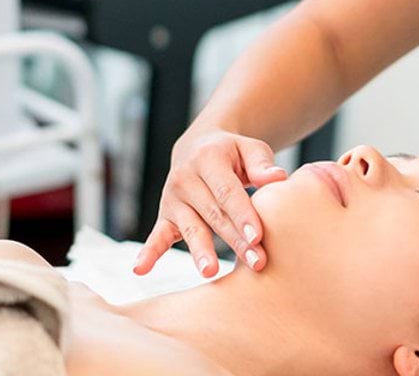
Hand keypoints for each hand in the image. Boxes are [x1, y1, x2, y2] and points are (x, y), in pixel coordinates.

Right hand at [132, 129, 287, 277]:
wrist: (199, 147)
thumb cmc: (233, 154)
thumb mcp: (249, 148)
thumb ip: (261, 163)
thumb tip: (277, 177)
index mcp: (208, 158)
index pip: (227, 191)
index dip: (243, 214)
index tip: (258, 237)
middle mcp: (185, 177)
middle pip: (213, 214)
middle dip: (235, 240)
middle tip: (256, 263)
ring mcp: (173, 198)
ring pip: (191, 228)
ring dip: (201, 251)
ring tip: (211, 272)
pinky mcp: (165, 215)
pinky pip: (157, 235)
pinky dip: (149, 252)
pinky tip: (140, 269)